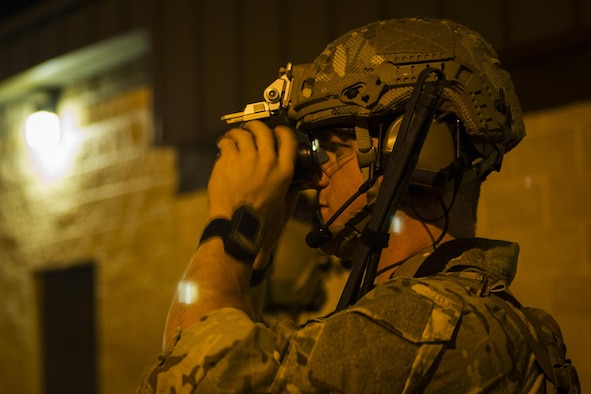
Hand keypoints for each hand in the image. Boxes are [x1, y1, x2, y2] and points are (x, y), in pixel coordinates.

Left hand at [207, 120, 297, 266]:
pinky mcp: (227, 162)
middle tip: (250, 130)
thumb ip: (293, 191)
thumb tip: (301, 182)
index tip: (275, 132)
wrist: (236, 230)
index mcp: (284, 171)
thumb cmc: (262, 224)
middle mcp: (266, 161)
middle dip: (256, 127)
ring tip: (232, 138)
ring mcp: (245, 159)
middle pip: (262, 130)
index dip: (281, 131)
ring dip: (237, 134)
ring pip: (242, 134)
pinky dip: (224, 143)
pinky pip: (226, 143)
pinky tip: (223, 147)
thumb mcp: (286, 207)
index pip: (287, 139)